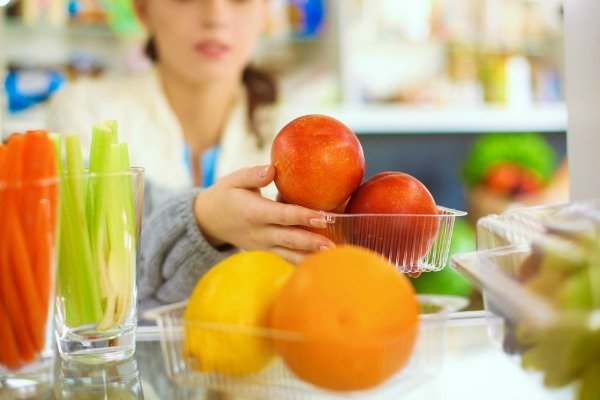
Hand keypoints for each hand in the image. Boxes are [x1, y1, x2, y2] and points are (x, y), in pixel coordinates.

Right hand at [194, 164, 334, 263]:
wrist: (208, 221)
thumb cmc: (225, 195)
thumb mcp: (233, 180)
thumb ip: (253, 175)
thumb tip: (273, 169)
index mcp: (253, 212)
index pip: (281, 215)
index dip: (302, 216)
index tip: (322, 217)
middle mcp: (259, 233)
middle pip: (288, 239)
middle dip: (310, 242)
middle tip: (332, 245)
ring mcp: (262, 246)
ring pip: (288, 254)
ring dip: (309, 256)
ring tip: (330, 257)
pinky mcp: (265, 252)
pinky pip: (285, 258)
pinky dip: (301, 261)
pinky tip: (319, 262)